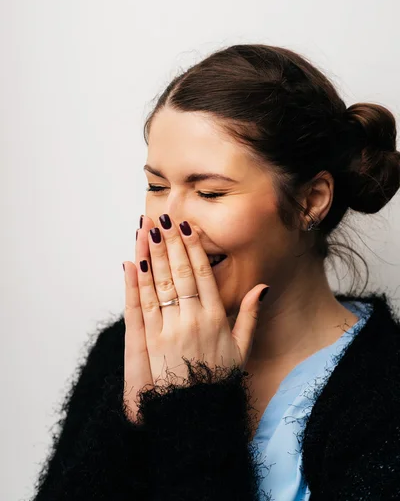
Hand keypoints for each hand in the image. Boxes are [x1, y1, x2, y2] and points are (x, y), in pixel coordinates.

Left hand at [123, 214, 267, 421]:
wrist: (194, 411)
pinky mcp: (151, 340)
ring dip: (152, 255)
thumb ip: (249, 316)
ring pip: (160, 284)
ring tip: (147, 230)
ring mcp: (170, 328)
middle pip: (181, 273)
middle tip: (164, 218)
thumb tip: (261, 288)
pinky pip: (143, 305)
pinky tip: (134, 262)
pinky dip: (138, 282)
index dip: (194, 249)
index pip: (204, 274)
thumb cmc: (219, 379)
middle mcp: (193, 319)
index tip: (187, 228)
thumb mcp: (242, 349)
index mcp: (216, 317)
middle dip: (170, 243)